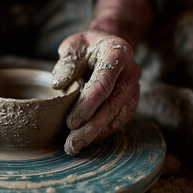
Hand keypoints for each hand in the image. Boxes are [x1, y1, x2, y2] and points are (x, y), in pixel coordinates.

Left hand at [52, 30, 140, 154]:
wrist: (110, 45)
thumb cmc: (87, 47)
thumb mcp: (74, 46)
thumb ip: (67, 62)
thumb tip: (58, 84)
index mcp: (117, 52)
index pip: (104, 82)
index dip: (88, 104)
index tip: (71, 122)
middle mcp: (131, 72)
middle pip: (112, 105)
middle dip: (91, 127)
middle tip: (72, 144)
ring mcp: (134, 88)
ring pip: (117, 116)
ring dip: (96, 134)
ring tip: (74, 147)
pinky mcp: (131, 101)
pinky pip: (119, 120)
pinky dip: (103, 132)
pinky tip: (87, 140)